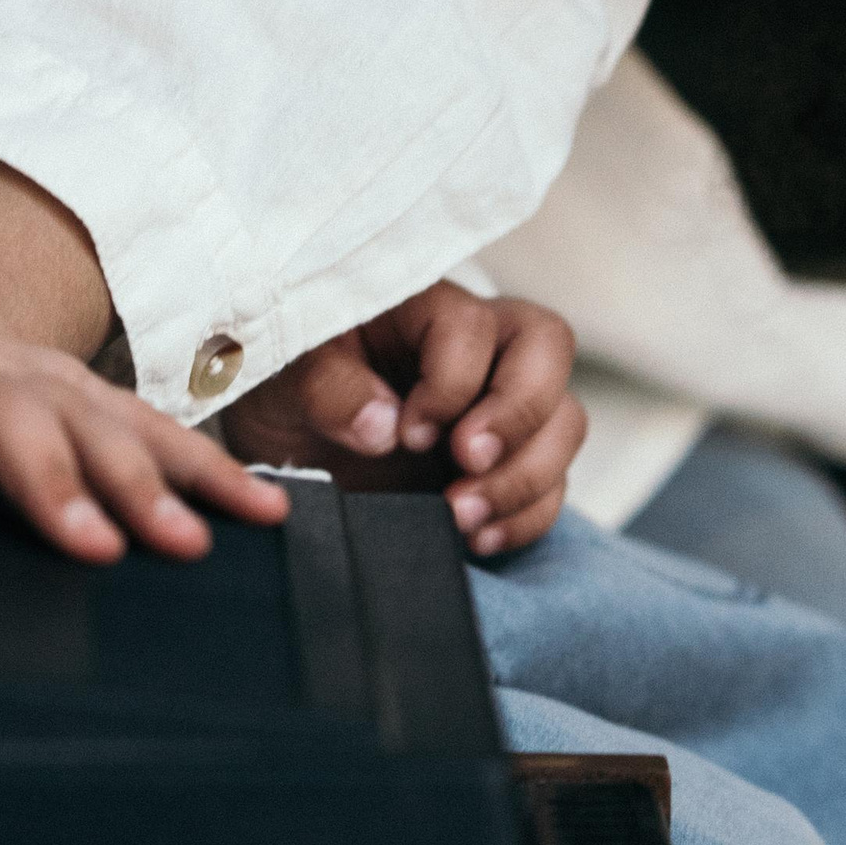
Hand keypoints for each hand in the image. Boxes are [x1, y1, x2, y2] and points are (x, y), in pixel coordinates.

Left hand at [222, 286, 584, 557]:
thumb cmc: (283, 380)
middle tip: (465, 462)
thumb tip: (384, 426)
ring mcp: (498, 404)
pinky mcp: (505, 462)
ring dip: (525, 477)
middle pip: (548, 348)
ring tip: (461, 517)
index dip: (452, 383)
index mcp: (419, 306)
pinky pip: (552, 484)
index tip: (407, 434)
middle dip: (519, 414)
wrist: (281, 437)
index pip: (472, 326)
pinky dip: (526, 516)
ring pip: (564, 420)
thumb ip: (328, 387)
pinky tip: (476, 538)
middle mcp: (474, 347)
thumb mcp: (283, 373)